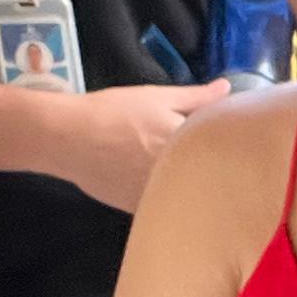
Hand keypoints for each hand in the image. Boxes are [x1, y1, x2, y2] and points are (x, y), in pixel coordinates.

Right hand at [54, 79, 230, 209]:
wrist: (68, 138)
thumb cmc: (114, 112)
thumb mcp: (157, 97)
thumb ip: (196, 96)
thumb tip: (228, 88)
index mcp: (186, 145)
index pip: (222, 150)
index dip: (225, 145)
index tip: (227, 138)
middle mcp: (176, 175)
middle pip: (206, 175)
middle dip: (210, 165)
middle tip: (208, 153)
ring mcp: (156, 196)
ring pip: (184, 193)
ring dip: (188, 184)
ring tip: (184, 170)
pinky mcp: (138, 209)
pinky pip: (162, 205)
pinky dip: (165, 195)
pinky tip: (159, 183)